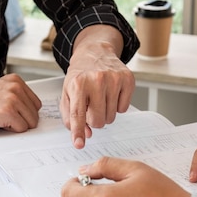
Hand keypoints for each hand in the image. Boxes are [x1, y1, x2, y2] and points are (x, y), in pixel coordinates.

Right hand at [0, 74, 41, 133]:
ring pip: (30, 123)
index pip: (35, 105)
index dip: (22, 113)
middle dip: (21, 120)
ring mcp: (11, 98)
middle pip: (35, 115)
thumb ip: (15, 97)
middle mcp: (15, 86)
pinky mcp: (7, 111)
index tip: (6, 113)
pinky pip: (22, 129)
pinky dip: (9, 131)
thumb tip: (31, 111)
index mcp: (14, 80)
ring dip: (14, 126)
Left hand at [60, 25, 134, 148]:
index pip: (78, 114)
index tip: (79, 144)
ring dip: (105, 113)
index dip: (78, 132)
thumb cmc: (80, 76)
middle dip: (94, 120)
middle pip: (98, 121)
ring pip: (111, 117)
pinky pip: (124, 109)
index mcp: (78, 84)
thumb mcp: (67, 93)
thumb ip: (71, 117)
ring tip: (100, 98)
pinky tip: (111, 94)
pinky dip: (117, 106)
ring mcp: (114, 79)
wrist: (95, 52)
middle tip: (91, 107)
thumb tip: (86, 134)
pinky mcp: (128, 79)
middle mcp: (96, 80)